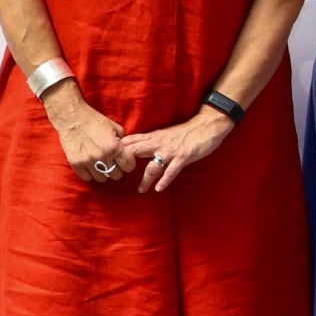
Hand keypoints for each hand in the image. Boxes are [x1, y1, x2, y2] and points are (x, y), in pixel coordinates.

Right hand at [45, 89, 129, 183]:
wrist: (71, 117)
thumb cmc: (93, 119)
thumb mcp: (114, 126)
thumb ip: (122, 140)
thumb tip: (126, 150)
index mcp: (114, 147)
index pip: (129, 166)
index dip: (128, 163)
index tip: (123, 160)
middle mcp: (102, 157)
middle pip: (116, 175)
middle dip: (116, 168)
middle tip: (111, 161)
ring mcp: (88, 162)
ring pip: (102, 179)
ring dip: (102, 172)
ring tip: (100, 163)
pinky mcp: (76, 164)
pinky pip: (87, 178)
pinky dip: (89, 173)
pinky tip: (90, 165)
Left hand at [120, 108, 236, 193]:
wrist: (207, 125)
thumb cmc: (188, 131)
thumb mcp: (167, 133)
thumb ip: (153, 140)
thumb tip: (139, 148)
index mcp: (155, 136)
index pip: (132, 141)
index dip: (119, 149)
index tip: (109, 158)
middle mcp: (159, 143)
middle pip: (136, 151)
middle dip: (125, 163)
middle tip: (117, 175)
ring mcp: (171, 151)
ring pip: (153, 165)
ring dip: (146, 179)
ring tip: (141, 190)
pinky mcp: (183, 157)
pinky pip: (171, 171)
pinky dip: (164, 180)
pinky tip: (159, 188)